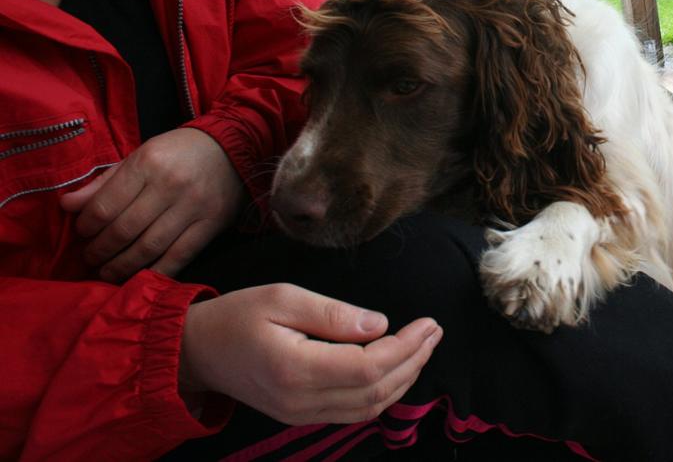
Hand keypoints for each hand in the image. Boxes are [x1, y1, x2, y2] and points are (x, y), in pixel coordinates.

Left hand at [60, 127, 244, 281]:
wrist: (233, 147)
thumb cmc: (179, 151)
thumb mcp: (140, 155)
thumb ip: (104, 182)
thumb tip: (67, 205)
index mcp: (148, 163)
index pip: (105, 206)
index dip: (87, 226)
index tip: (83, 233)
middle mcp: (170, 185)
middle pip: (124, 230)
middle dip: (100, 250)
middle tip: (90, 257)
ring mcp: (193, 207)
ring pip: (148, 248)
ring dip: (121, 266)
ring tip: (107, 271)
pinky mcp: (211, 225)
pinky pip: (178, 257)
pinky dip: (155, 271)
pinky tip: (140, 276)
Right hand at [180, 284, 442, 424]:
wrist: (198, 352)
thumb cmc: (238, 316)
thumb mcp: (282, 298)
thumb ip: (332, 313)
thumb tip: (379, 325)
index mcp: (296, 368)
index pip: (369, 366)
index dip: (406, 347)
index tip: (428, 322)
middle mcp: (301, 401)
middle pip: (375, 391)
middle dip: (413, 361)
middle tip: (434, 331)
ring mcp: (300, 414)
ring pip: (368, 407)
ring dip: (403, 379)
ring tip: (423, 347)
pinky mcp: (301, 415)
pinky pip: (353, 411)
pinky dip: (382, 392)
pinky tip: (396, 367)